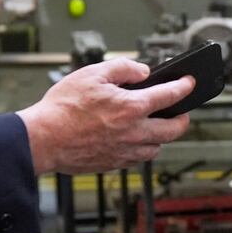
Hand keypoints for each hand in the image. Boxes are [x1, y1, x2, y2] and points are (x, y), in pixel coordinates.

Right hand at [16, 58, 192, 173]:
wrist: (42, 139)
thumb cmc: (62, 108)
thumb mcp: (92, 74)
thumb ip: (122, 68)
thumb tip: (142, 71)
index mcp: (132, 107)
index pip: (170, 95)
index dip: (184, 87)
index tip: (189, 83)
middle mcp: (134, 132)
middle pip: (174, 129)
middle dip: (183, 119)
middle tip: (181, 112)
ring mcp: (126, 151)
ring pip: (157, 147)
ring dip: (161, 136)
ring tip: (156, 126)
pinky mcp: (115, 164)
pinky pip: (139, 159)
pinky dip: (143, 149)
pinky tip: (135, 140)